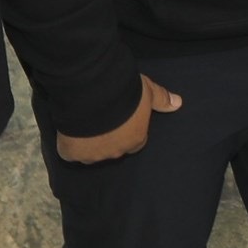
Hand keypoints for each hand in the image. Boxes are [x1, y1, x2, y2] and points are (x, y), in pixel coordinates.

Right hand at [55, 73, 179, 163]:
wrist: (94, 93)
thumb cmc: (125, 92)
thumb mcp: (147, 91)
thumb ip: (161, 99)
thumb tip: (178, 103)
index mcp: (136, 140)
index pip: (134, 142)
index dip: (127, 131)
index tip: (120, 119)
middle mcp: (116, 152)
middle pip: (113, 149)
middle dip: (108, 137)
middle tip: (101, 118)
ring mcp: (93, 156)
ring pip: (91, 154)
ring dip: (88, 142)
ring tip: (84, 123)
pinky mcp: (72, 154)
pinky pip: (70, 153)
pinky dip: (69, 145)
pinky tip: (69, 131)